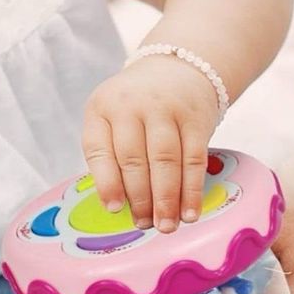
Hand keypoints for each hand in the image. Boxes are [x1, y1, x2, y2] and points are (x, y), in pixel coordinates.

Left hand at [81, 55, 219, 232]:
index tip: (114, 210)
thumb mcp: (112, 116)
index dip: (107, 183)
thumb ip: (109, 153)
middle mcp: (131, 105)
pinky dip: (192, 190)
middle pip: (134, 159)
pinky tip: (189, 212)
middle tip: (144, 225)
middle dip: (140, 199)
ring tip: (166, 225)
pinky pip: (193, 159)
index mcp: (101, 107)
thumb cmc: (137, 105)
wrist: (178, 67)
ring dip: (166, 199)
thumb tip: (119, 206)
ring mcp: (165, 109)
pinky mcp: (195, 118)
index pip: (98, 149)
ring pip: (165, 161)